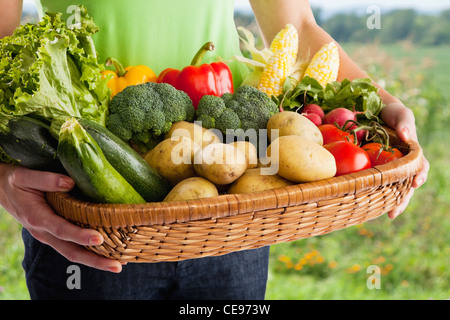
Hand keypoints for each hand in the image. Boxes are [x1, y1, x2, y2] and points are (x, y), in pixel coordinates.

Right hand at [0, 164, 123, 271]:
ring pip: (73, 253)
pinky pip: (72, 247)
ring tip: (118, 264)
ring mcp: (49, 236)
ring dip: (96, 260)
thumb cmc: (14, 182)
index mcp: (37, 218)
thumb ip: (46, 179)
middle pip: (71, 252)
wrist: (1, 189)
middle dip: (95, 261)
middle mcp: (44, 233)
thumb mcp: (24, 177)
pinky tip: (108, 252)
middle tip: (117, 266)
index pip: (62, 230)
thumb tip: (70, 182)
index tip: (99, 238)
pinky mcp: (54, 235)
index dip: (80, 236)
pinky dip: (89, 252)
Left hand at [380, 102, 429, 218]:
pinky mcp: (371, 169)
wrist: (375, 112)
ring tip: (387, 215)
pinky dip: (369, 193)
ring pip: (388, 189)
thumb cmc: (392, 114)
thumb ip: (405, 123)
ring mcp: (385, 169)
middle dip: (401, 200)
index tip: (415, 183)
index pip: (419, 168)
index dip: (419, 176)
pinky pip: (371, 182)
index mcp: (411, 155)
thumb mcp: (401, 114)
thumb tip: (406, 136)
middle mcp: (400, 165)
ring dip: (387, 202)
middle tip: (394, 212)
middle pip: (404, 186)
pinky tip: (364, 206)